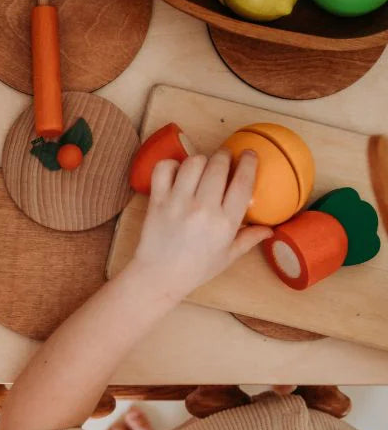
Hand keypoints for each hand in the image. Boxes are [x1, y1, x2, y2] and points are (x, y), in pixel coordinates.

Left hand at [131, 149, 271, 301]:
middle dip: (224, 156)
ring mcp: (178, 202)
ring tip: (201, 167)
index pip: (242, 182)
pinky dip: (171, 164)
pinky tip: (177, 172)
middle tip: (224, 159)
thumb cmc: (196, 268)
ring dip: (200, 160)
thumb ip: (249, 238)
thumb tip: (271, 229)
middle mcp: (203, 208)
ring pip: (193, 163)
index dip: (249, 163)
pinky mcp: (157, 201)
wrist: (159, 275)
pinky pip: (163, 169)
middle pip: (218, 165)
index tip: (249, 154)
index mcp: (225, 222)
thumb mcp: (228, 256)